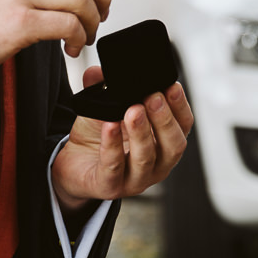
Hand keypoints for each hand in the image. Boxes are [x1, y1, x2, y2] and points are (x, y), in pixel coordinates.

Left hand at [51, 66, 192, 210]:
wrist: (74, 164)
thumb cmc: (100, 136)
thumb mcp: (106, 106)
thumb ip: (104, 87)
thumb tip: (98, 69)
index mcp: (163, 143)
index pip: (183, 126)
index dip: (181, 107)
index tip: (172, 85)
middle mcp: (156, 164)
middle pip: (173, 145)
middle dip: (164, 119)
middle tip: (153, 96)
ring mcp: (135, 180)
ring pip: (146, 159)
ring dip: (142, 133)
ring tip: (133, 109)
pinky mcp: (109, 187)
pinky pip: (114, 168)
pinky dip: (113, 146)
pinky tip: (109, 126)